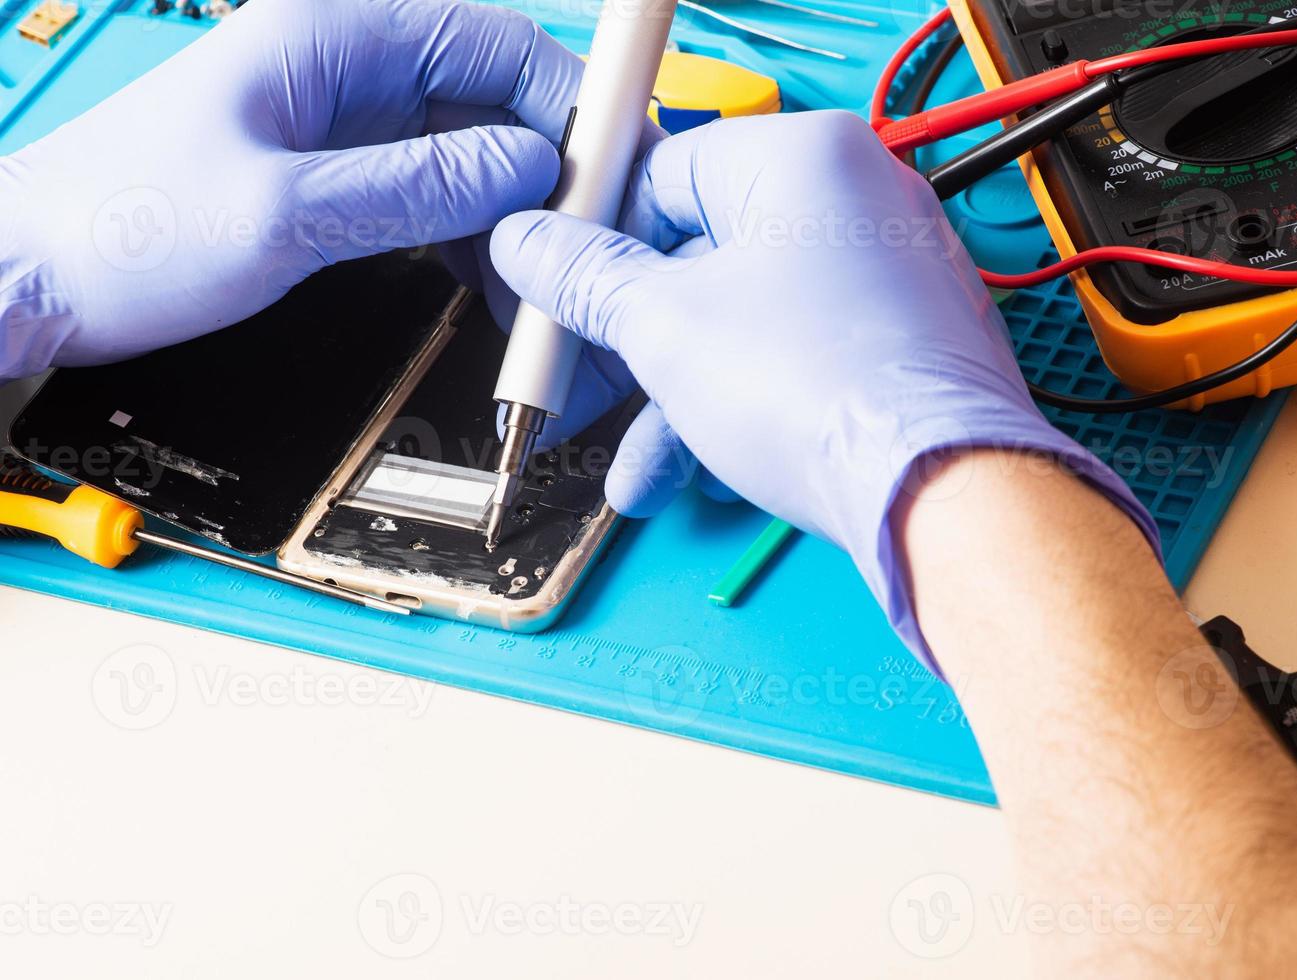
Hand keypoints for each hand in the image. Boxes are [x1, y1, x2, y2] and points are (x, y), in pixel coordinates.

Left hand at [0, 0, 582, 379]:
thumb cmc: (120, 230)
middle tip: (589, 233)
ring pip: (474, 148)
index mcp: (329, 33)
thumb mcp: (283, 213)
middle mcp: (346, 65)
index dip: (568, 100)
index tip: (614, 165)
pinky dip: (473, 231)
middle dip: (552, 164)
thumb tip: (525, 168)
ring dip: (517, 208)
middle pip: (495, 94)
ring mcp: (345, 120)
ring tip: (539, 272)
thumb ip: (414, 187)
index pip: (493, 40)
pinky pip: (436, 189)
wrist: (36, 276)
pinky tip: (490, 276)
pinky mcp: (338, 172)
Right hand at [489, 111, 1158, 661]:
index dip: (605, 245)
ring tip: (650, 468)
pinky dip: (756, 405)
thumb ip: (585, 280)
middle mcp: (861, 198)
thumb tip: (531, 246)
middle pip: (708, 258)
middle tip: (599, 389)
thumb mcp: (663, 329)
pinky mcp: (911, 340)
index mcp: (803, 156)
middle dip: (645, 347)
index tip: (570, 294)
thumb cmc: (827, 394)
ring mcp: (894, 271)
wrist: (938, 492)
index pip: (664, 174)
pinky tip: (715, 470)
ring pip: (755, 322)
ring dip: (688, 398)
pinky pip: (807, 356)